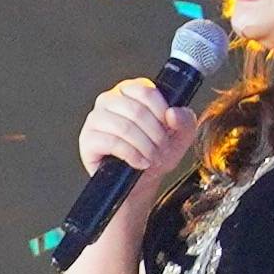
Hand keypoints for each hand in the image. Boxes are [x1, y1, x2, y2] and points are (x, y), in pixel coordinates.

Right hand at [73, 73, 202, 186]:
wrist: (141, 181)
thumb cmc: (156, 154)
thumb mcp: (179, 137)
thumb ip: (185, 121)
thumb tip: (173, 113)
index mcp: (130, 93)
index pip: (145, 91)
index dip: (161, 112)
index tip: (168, 127)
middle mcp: (109, 101)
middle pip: (136, 111)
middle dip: (155, 134)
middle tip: (162, 149)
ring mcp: (95, 120)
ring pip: (124, 127)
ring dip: (144, 146)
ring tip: (151, 157)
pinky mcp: (88, 140)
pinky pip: (111, 142)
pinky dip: (131, 155)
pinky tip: (139, 162)